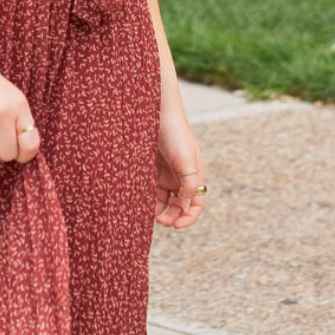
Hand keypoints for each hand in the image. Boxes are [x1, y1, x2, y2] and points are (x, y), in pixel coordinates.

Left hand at [155, 93, 205, 227]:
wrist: (155, 109)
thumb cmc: (175, 132)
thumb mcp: (186, 159)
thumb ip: (189, 184)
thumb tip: (187, 207)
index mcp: (194, 175)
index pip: (196, 203)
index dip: (189, 218)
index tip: (176, 226)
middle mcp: (180, 176)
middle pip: (178, 205)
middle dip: (171, 216)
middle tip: (159, 221)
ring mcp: (164, 173)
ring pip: (162, 200)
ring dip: (157, 210)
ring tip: (148, 214)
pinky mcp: (148, 168)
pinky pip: (148, 189)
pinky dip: (145, 198)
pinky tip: (138, 203)